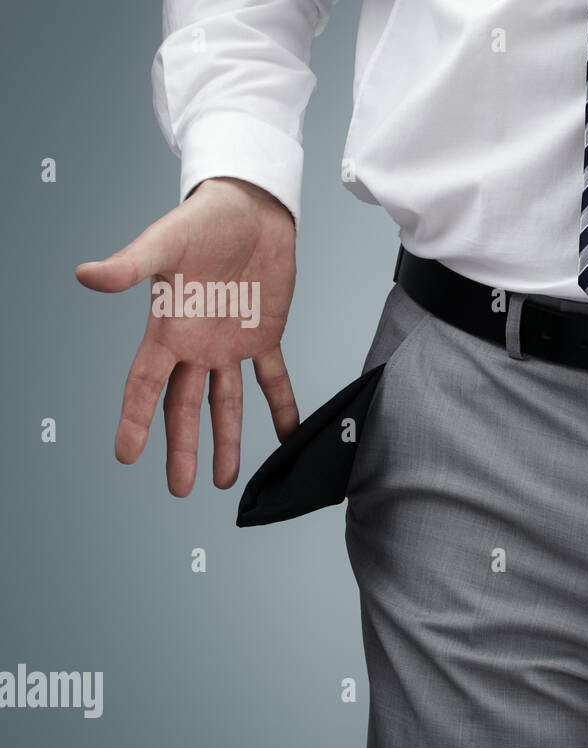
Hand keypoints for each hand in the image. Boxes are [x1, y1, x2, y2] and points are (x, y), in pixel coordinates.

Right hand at [76, 177, 299, 495]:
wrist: (250, 207)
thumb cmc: (202, 220)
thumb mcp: (165, 244)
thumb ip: (130, 265)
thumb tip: (86, 276)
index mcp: (168, 329)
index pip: (146, 385)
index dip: (135, 420)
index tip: (127, 456)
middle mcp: (196, 344)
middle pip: (184, 407)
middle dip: (181, 448)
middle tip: (180, 488)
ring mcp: (231, 343)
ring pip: (225, 404)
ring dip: (227, 441)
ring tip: (224, 480)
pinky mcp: (265, 335)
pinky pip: (273, 379)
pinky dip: (283, 406)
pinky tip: (288, 435)